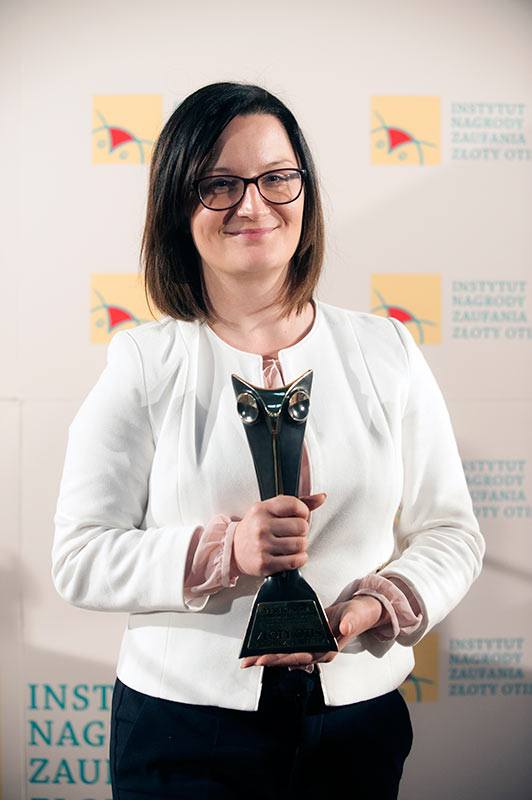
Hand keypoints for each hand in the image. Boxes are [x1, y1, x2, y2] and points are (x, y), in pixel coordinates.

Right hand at [232, 493, 326, 578]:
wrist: (234, 549)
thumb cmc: (256, 528)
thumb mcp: (270, 510)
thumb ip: (296, 503)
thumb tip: (321, 497)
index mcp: (263, 509)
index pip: (295, 505)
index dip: (304, 512)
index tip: (300, 516)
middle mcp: (261, 526)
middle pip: (301, 526)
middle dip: (302, 531)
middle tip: (294, 533)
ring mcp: (262, 545)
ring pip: (300, 544)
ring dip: (301, 546)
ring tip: (292, 544)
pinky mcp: (265, 564)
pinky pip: (295, 561)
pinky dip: (299, 559)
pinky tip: (292, 555)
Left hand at [240, 595, 384, 668]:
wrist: (359, 612)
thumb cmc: (358, 615)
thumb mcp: (355, 616)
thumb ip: (351, 622)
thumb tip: (344, 628)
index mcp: (327, 650)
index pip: (302, 657)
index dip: (283, 658)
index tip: (266, 658)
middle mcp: (317, 651)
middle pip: (289, 658)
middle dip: (269, 659)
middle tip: (248, 660)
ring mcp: (312, 646)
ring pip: (287, 653)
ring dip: (269, 655)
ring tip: (249, 657)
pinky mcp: (308, 638)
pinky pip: (290, 643)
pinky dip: (276, 644)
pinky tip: (262, 645)